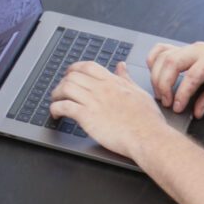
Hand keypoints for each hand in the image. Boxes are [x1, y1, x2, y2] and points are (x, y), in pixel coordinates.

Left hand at [49, 60, 168, 159]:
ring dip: (56, 94)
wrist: (148, 137)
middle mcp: (101, 89)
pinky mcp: (87, 117)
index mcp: (113, 82)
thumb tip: (122, 67)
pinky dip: (55, 108)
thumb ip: (127, 79)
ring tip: (55, 101)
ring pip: (65, 88)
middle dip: (63, 81)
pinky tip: (56, 114)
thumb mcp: (139, 92)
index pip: (88, 66)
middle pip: (73, 76)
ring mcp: (93, 102)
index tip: (70, 74)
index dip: (75, 68)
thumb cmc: (147, 120)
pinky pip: (64, 106)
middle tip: (61, 90)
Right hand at [146, 39, 203, 118]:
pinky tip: (155, 75)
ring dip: (157, 76)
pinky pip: (161, 50)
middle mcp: (197, 50)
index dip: (182, 94)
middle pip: (171, 63)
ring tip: (161, 94)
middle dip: (164, 84)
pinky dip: (153, 61)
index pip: (191, 76)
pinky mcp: (181, 48)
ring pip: (163, 57)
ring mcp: (187, 47)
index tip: (177, 108)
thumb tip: (196, 112)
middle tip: (165, 102)